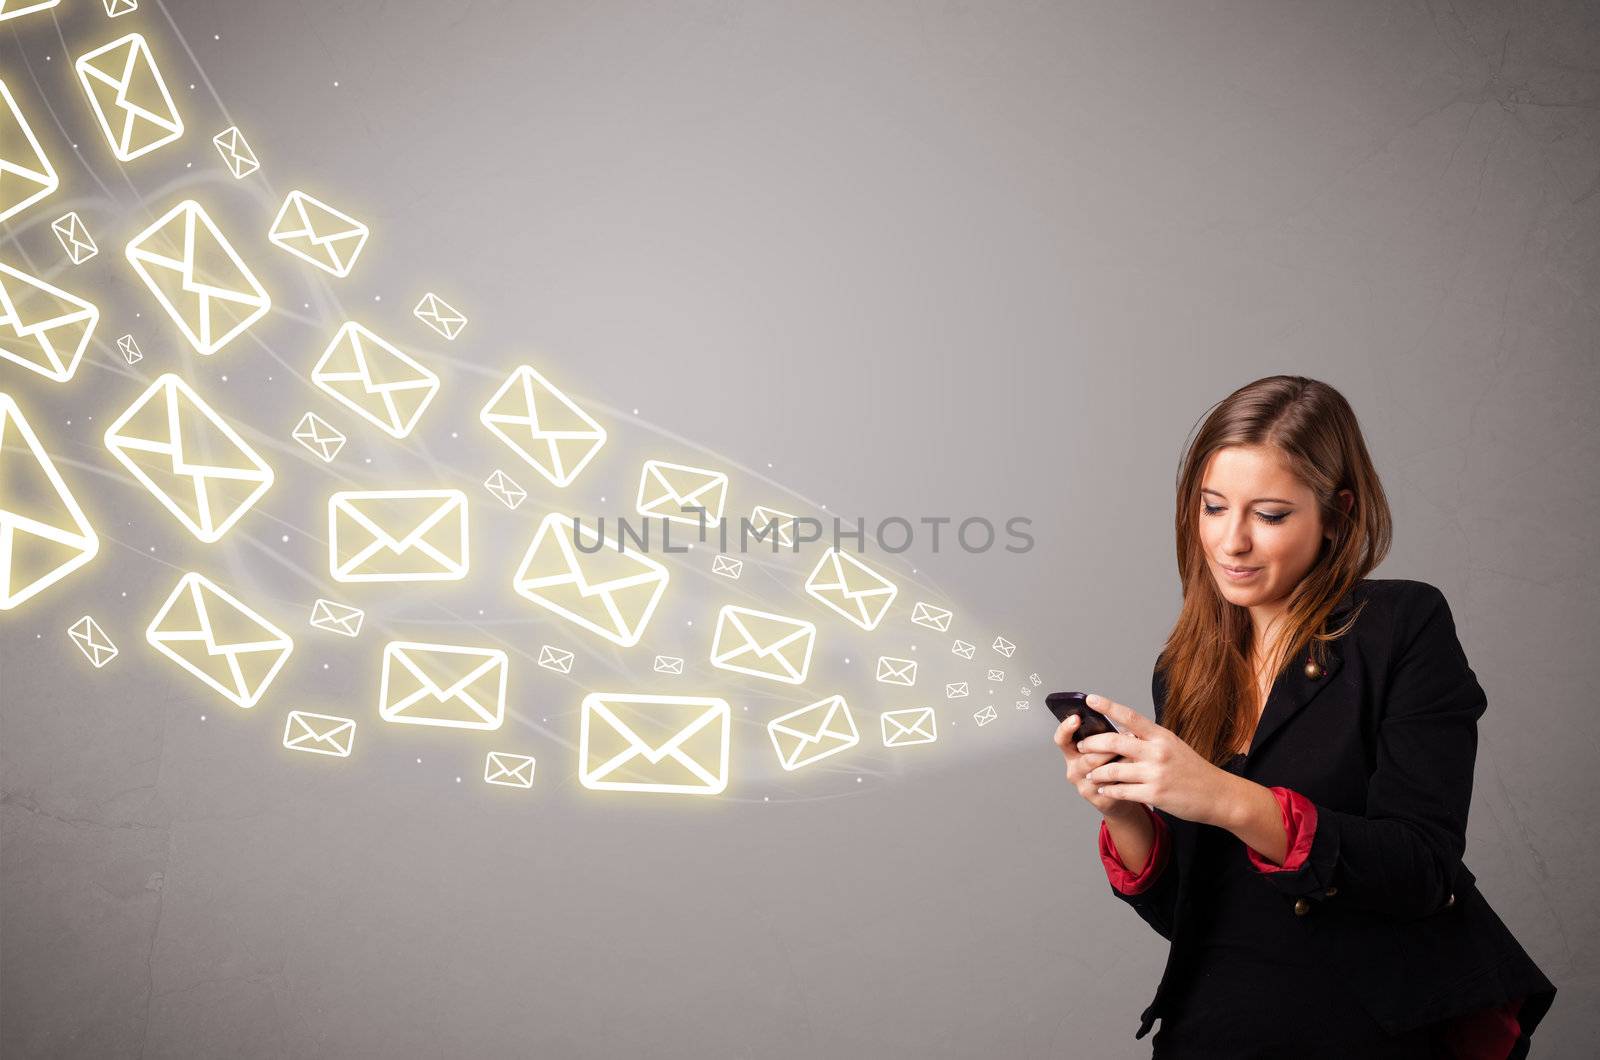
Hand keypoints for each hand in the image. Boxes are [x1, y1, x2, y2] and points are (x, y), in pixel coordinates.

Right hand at [1054, 713, 1142, 819]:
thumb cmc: (1114, 764)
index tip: (1077, 717)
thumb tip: (1118, 720)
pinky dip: (1126, 774)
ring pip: (1101, 769)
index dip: (1066, 728)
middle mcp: (1074, 769)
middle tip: (1126, 734)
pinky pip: (1112, 785)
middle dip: (1108, 744)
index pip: (1061, 739)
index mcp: (1072, 753)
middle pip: (1086, 754)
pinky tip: (1136, 769)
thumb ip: (1105, 735)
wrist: (1121, 795)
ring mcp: (1084, 786)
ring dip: (1119, 758)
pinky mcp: (1098, 799)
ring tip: (1135, 750)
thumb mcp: (1105, 747)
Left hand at [1071, 694, 1240, 826]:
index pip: (1130, 716)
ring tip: (1089, 773)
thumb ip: (1149, 739)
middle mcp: (1158, 752)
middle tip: (1080, 746)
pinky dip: (1109, 790)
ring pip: (1113, 769)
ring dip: (1097, 772)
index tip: (1089, 699)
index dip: (1107, 706)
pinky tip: (1103, 790)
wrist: (1218, 795)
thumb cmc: (1193, 769)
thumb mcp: (1173, 746)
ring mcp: (1156, 774)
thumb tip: (1123, 730)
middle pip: (1114, 741)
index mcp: (1161, 736)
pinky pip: (1122, 791)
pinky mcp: (1155, 794)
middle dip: (1091, 743)